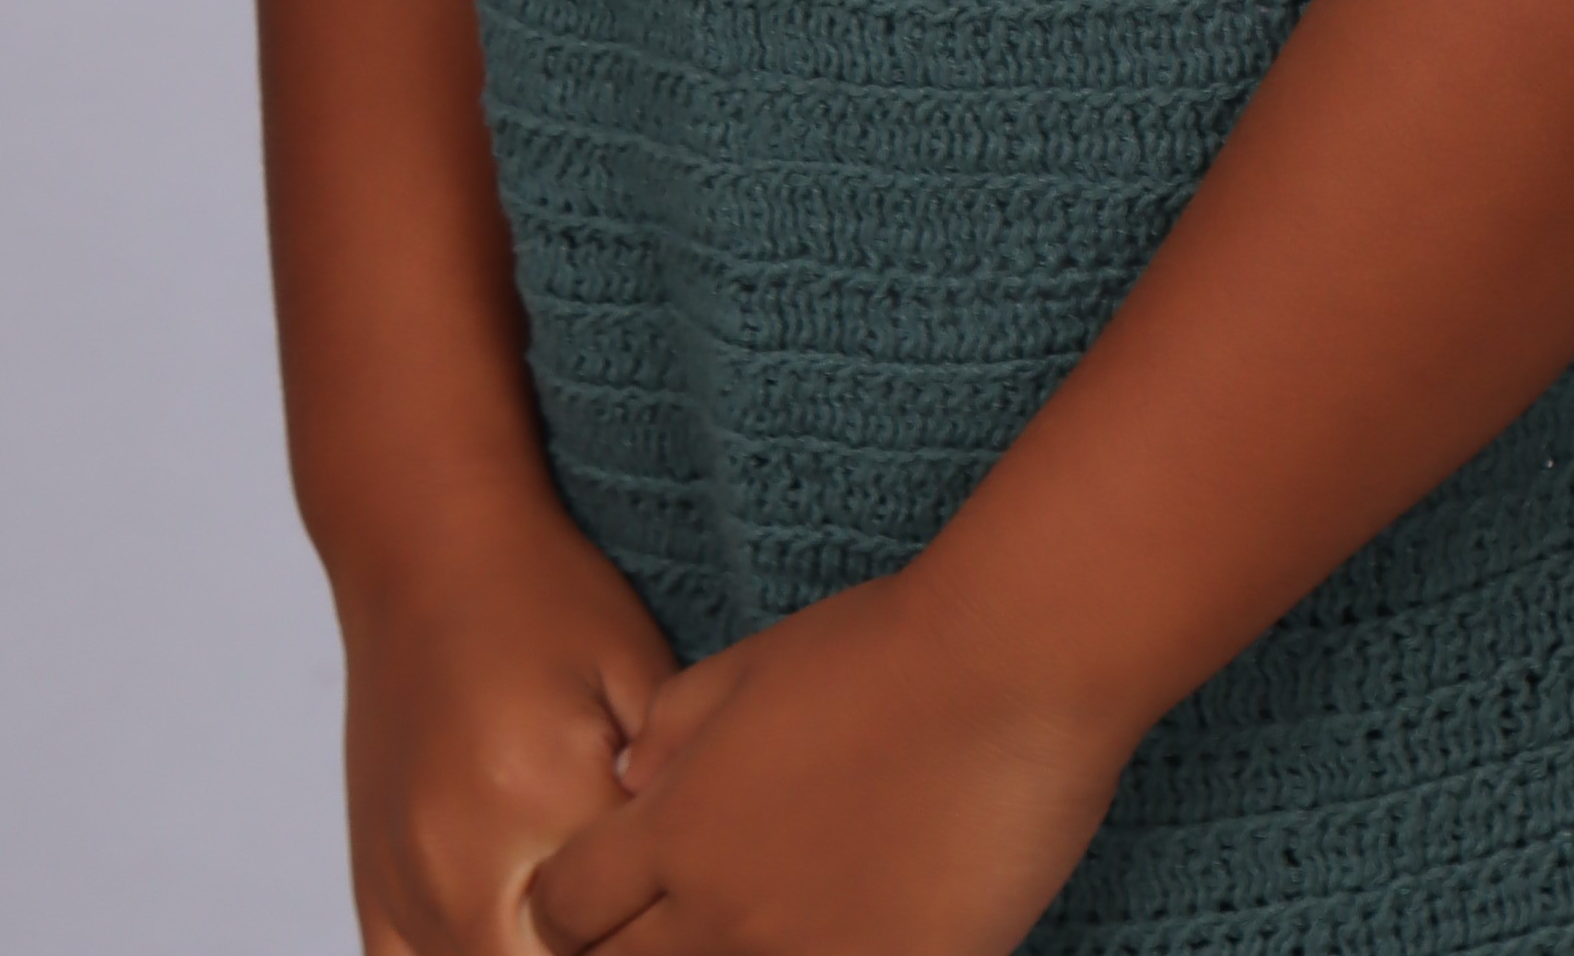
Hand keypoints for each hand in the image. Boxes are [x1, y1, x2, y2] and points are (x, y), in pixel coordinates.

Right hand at [340, 500, 680, 953]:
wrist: (428, 550)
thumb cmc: (546, 597)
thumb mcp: (638, 668)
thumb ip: (671, 784)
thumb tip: (709, 870)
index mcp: (542, 797)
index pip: (624, 925)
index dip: (668, 922)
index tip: (693, 898)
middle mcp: (460, 860)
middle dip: (607, 944)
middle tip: (645, 910)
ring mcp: (405, 885)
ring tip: (583, 921)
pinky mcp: (372, 888)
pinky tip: (506, 940)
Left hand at [527, 570, 1133, 955]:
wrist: (1009, 668)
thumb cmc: (882, 648)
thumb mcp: (750, 663)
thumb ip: (672, 727)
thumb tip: (630, 777)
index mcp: (677, 832)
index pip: (565, 910)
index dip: (570, 906)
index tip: (596, 897)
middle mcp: (724, 916)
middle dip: (630, 950)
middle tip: (674, 915)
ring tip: (765, 917)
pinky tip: (846, 928)